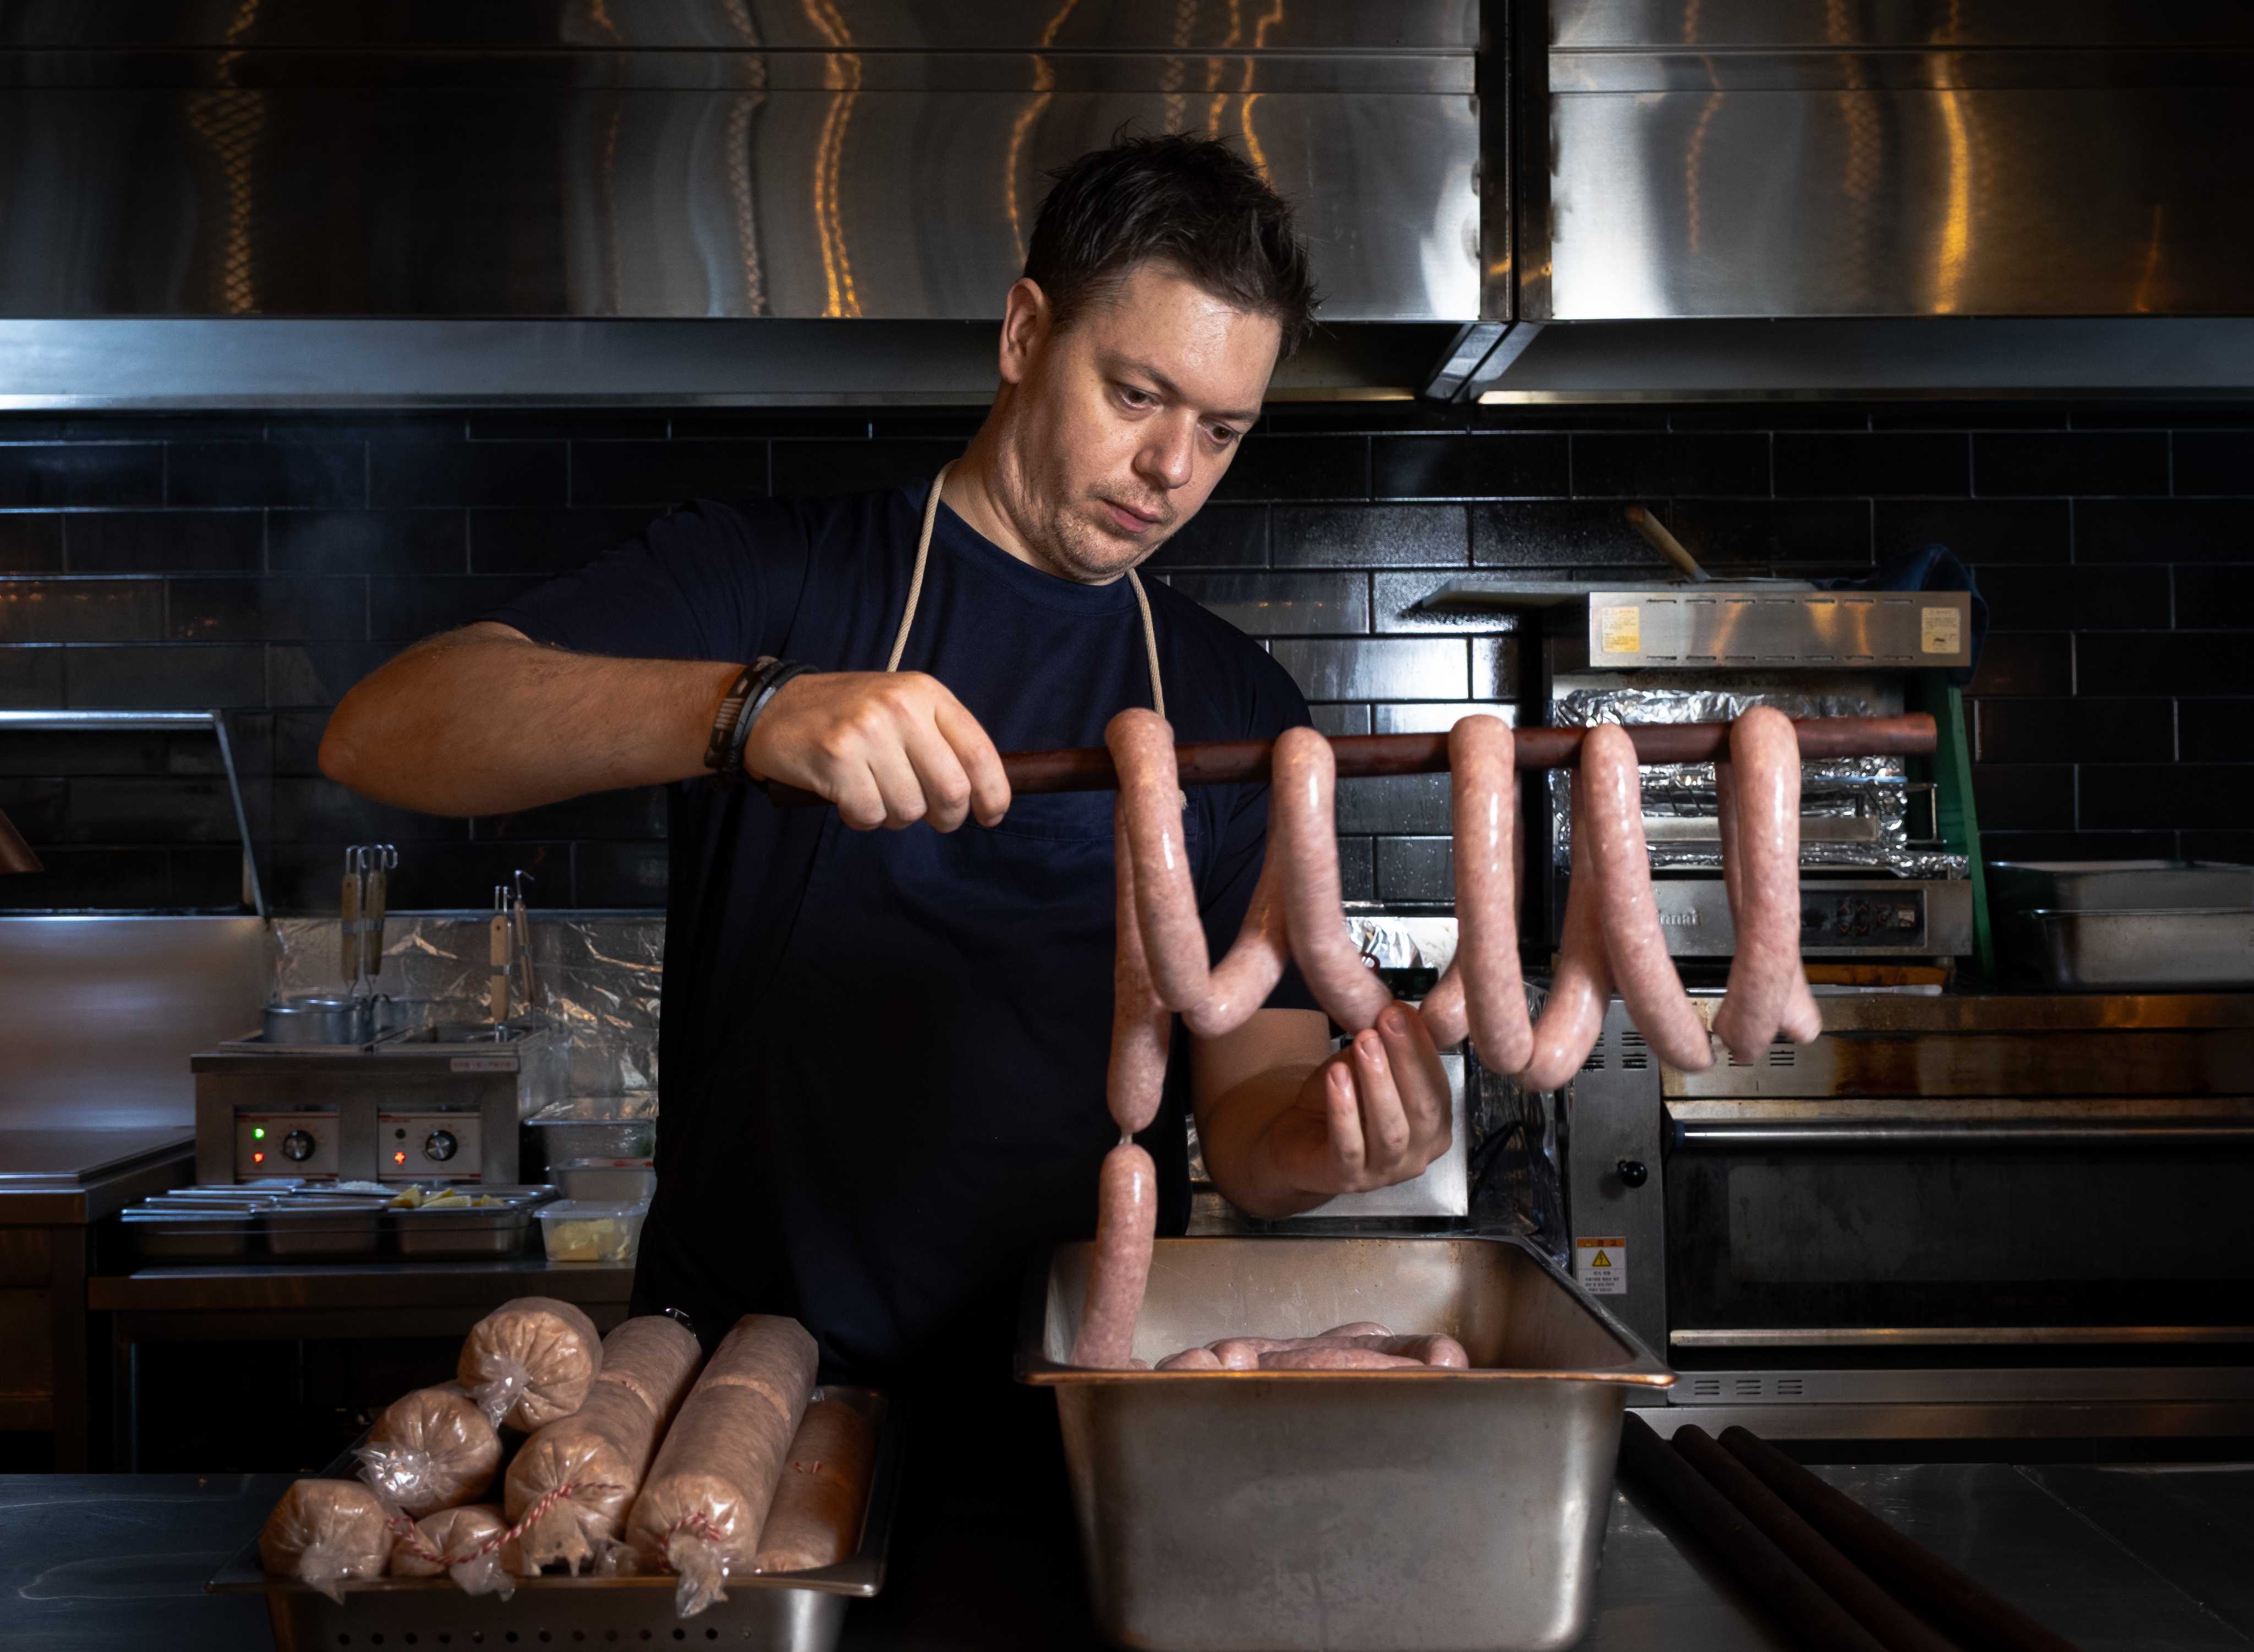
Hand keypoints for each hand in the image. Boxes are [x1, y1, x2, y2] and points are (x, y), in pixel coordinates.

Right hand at [742, 671, 1009, 831]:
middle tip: (933, 818)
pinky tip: (848, 796)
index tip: (990, 815)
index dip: (993, 794)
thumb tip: (982, 793)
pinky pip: (871, 815)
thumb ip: (940, 739)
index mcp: (925, 693)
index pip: (979, 752)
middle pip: (951, 790)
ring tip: (874, 792)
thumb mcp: (901, 707)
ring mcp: (867, 731)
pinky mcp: (836, 758)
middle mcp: (900, 707)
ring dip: (896, 817)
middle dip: (947, 817)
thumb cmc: (846, 716)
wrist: (773, 707)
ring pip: (910, 810)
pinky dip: (862, 818)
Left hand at [1266, 1002, 1453, 1198]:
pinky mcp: (1345, 1179)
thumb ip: (1386, 1048)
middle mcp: (1416, 1155)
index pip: (1438, 1086)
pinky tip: (1337, 1076)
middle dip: (1407, 1060)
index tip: (1405, 1012)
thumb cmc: (1338, 1105)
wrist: (1296, 1142)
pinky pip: (1349, 1145)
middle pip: (1423, 1109)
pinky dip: (1344, 1109)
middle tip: (1390, 1021)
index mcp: (1433, 1129)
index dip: (1422, 1047)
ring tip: (1365, 1044)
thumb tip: (1400, 1012)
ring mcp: (1382, 1173)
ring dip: (1379, 1082)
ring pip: (1391, 1130)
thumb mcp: (1365, 1070)